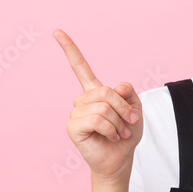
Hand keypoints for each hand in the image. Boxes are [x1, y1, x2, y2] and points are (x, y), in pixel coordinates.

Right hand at [54, 29, 142, 180]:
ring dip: (119, 122)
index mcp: (95, 92)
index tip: (57, 31)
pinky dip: (110, 130)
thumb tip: (117, 88)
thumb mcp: (135, 109)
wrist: (121, 159)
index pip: (80, 67)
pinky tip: (111, 137)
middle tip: (130, 122)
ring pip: (103, 107)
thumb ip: (129, 94)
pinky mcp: (73, 127)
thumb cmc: (126, 135)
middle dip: (124, 108)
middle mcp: (82, 100)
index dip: (69, 49)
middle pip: (106, 92)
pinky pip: (97, 120)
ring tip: (120, 133)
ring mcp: (76, 113)